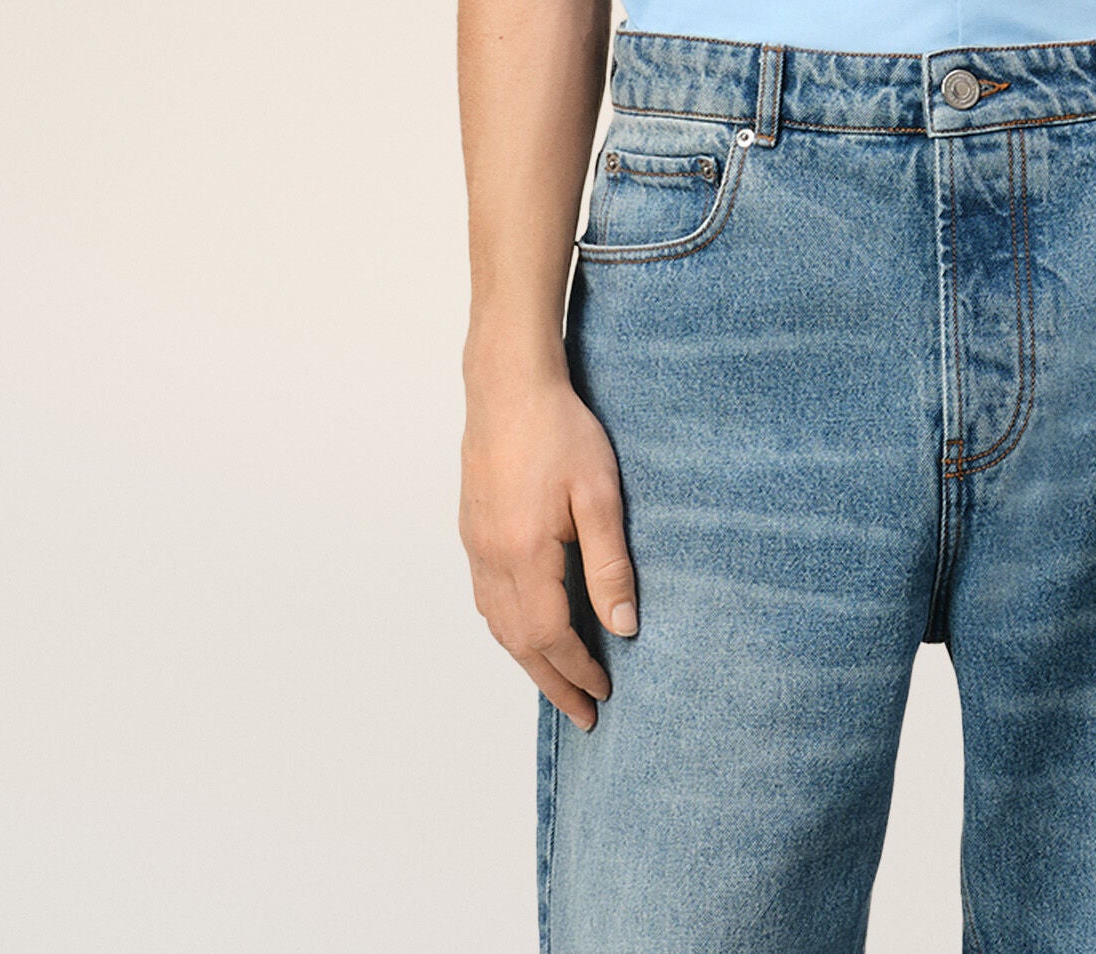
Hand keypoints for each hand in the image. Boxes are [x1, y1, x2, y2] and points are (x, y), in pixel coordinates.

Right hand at [459, 367, 635, 727]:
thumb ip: (610, 564)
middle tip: (583, 713)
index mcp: (524, 555)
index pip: (549, 638)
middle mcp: (491, 558)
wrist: (508, 383)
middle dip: (552, 681)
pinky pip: (486, 597)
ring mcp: (475, 544)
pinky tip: (527, 627)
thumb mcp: (600, 494)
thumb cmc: (560, 429)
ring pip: (497, 623)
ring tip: (559, 680)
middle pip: (518, 643)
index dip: (577, 672)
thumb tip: (623, 628)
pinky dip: (508, 627)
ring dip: (527, 658)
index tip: (603, 695)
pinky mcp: (472, 528)